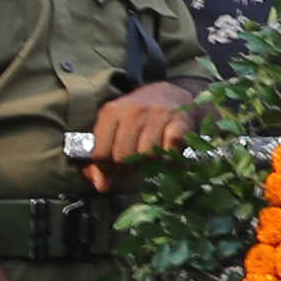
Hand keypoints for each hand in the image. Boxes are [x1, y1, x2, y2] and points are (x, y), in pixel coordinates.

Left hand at [78, 83, 196, 191]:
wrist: (169, 94)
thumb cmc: (137, 117)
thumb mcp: (114, 129)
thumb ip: (102, 157)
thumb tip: (100, 186)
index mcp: (111, 113)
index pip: (100, 154)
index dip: (107, 169)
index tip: (116, 169)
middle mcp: (132, 112)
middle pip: (123, 158)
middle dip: (128, 170)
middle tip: (134, 168)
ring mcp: (157, 115)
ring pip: (147, 156)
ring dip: (149, 167)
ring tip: (149, 162)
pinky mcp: (179, 122)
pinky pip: (170, 152)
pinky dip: (169, 162)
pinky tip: (167, 158)